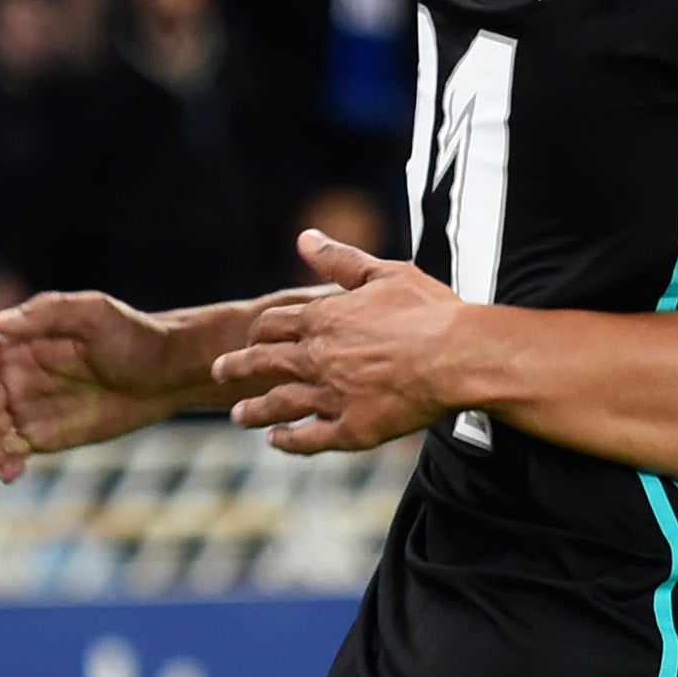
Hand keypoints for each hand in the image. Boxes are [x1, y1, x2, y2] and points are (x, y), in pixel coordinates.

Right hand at [0, 292, 185, 481]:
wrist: (171, 373)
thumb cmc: (137, 336)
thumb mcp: (97, 314)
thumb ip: (50, 314)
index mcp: (19, 343)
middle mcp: (15, 374)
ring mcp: (27, 406)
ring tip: (6, 464)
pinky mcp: (43, 434)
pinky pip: (9, 451)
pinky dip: (3, 464)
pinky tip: (13, 473)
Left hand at [213, 231, 463, 454]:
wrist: (458, 357)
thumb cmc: (429, 311)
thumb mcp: (385, 273)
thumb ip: (340, 258)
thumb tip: (305, 237)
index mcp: (324, 318)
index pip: (275, 322)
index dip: (261, 328)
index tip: (253, 334)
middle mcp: (316, 358)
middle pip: (264, 362)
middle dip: (239, 367)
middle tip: (219, 372)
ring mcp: (330, 396)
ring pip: (278, 403)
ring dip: (254, 409)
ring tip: (237, 415)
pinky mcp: (350, 429)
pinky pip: (308, 438)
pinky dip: (287, 440)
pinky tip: (276, 440)